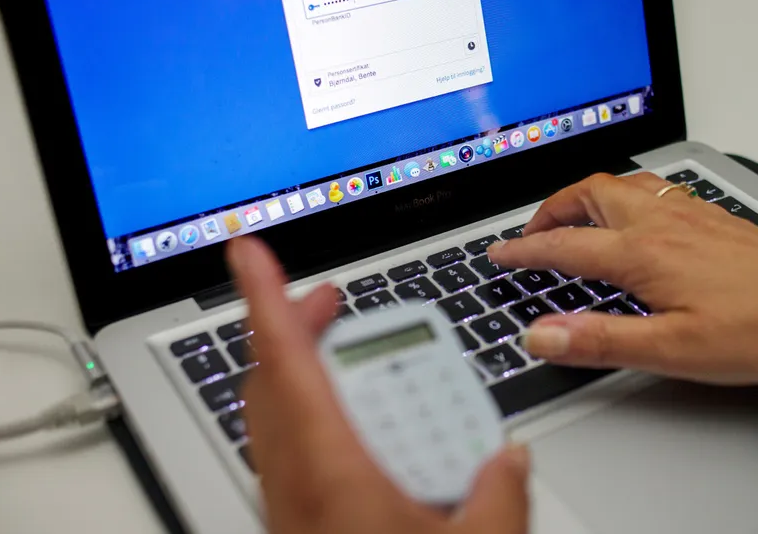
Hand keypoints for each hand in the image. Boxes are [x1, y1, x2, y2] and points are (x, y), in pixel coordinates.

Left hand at [227, 237, 529, 533]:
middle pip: (272, 376)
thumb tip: (509, 457)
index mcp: (329, 469)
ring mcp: (282, 499)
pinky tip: (345, 420)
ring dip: (295, 365)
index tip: (248, 250)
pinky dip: (300, 407)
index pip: (286, 360)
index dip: (264, 295)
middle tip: (326, 299)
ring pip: (270, 409)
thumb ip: (499, 496)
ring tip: (340, 351)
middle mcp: (292, 478)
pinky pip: (278, 443)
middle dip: (294, 322)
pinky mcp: (287, 518)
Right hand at [487, 173, 757, 384]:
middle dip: (550, 208)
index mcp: (641, 253)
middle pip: (588, 194)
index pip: (564, 246)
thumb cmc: (756, 331)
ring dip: (585, 197)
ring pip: (620, 185)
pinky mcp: (709, 216)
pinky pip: (651, 190)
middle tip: (533, 231)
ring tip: (574, 218)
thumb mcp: (669, 350)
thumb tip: (540, 335)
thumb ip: (598, 339)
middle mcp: (659, 223)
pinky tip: (634, 218)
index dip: (523, 249)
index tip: (499, 253)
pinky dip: (622, 197)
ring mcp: (687, 213)